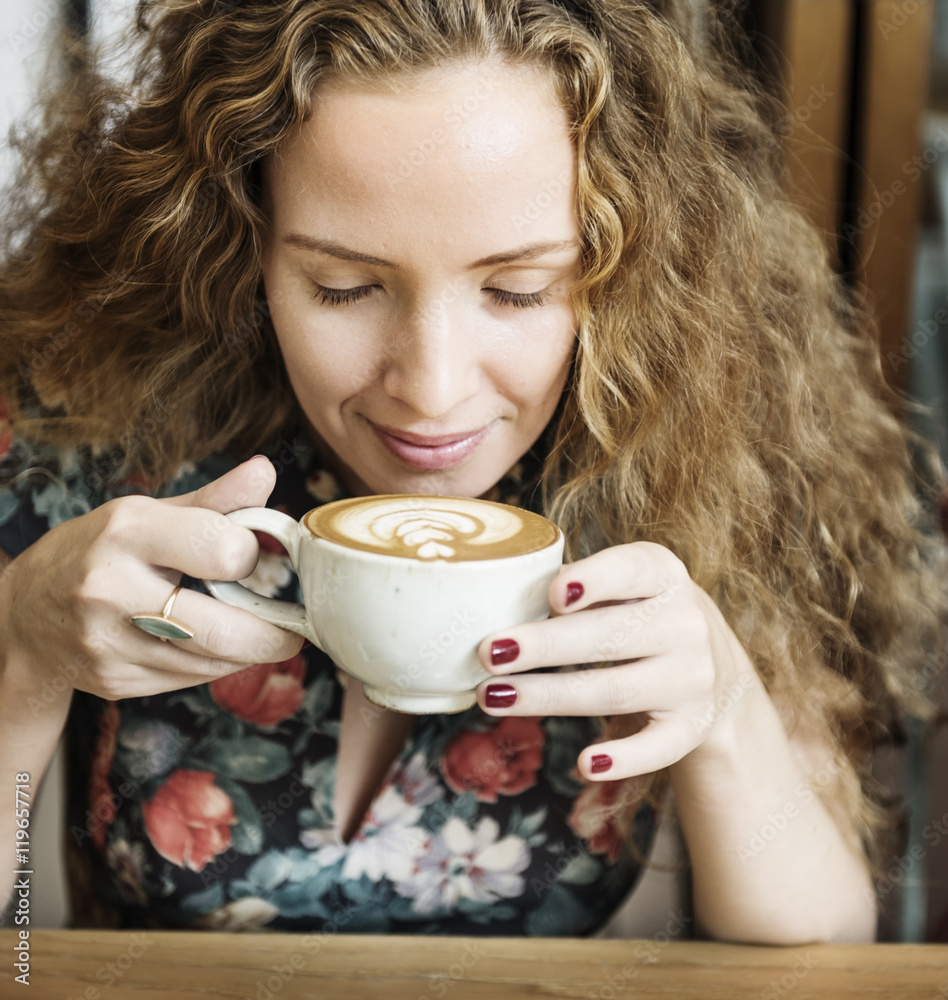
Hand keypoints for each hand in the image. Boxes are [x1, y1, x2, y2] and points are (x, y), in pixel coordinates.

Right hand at [0, 456, 302, 702]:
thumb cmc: (101, 552)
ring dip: (248, 652)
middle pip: (222, 628)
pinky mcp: (114, 681)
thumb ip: (214, 501)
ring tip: (258, 632)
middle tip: (294, 629)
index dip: (251, 557)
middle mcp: (111, 589)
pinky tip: (215, 647)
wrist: (26, 613)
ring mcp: (108, 643)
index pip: (221, 549)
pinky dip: (215, 665)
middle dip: (273, 634)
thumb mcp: (148, 513)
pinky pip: (190, 679)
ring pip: (212, 662)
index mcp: (127, 533)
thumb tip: (265, 471)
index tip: (256, 558)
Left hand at [475, 541, 758, 780]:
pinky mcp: (691, 727)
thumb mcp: (627, 586)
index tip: (554, 594)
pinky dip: (623, 759)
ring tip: (494, 697)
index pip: (632, 569)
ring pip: (614, 690)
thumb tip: (500, 604)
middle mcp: (685, 623)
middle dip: (544, 646)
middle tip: (489, 652)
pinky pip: (657, 747)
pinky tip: (583, 763)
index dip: (595, 580)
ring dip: (549, 696)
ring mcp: (692, 678)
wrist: (718, 672)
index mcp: (663, 575)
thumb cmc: (643, 616)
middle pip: (608, 636)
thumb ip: (579, 587)